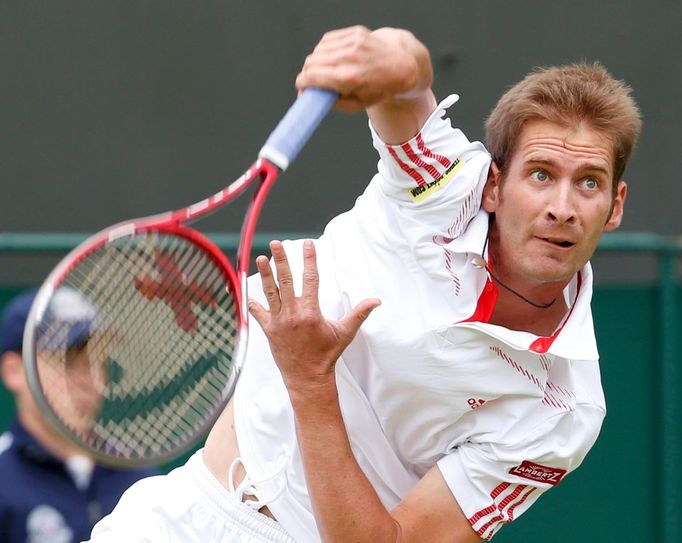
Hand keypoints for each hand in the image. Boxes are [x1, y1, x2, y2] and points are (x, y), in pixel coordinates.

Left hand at [248, 240, 380, 393]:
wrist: (307, 378)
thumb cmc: (327, 355)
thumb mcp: (345, 333)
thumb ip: (359, 314)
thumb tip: (376, 301)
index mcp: (310, 312)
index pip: (311, 279)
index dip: (310, 259)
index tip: (308, 244)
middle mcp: (293, 314)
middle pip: (286, 281)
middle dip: (281, 260)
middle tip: (276, 243)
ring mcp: (278, 322)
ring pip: (270, 293)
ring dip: (265, 274)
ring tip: (262, 258)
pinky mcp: (269, 330)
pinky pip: (258, 313)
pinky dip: (252, 302)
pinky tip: (245, 290)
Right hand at [295, 26, 432, 112]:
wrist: (402, 66)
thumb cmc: (380, 88)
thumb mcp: (357, 105)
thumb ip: (332, 101)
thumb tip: (311, 96)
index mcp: (349, 78)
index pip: (311, 76)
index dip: (302, 83)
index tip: (301, 88)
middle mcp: (349, 58)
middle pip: (311, 62)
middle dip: (307, 73)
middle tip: (312, 81)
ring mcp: (352, 42)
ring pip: (317, 50)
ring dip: (317, 62)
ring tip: (327, 70)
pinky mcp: (354, 32)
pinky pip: (328, 40)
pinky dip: (326, 50)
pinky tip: (335, 58)